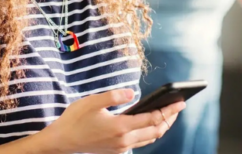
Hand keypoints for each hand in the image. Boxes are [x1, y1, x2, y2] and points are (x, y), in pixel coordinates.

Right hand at [39, 89, 184, 153]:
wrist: (62, 141)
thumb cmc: (75, 119)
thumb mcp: (92, 102)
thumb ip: (113, 96)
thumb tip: (132, 93)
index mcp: (120, 127)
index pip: (152, 119)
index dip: (168, 111)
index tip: (180, 103)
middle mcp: (123, 140)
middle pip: (155, 131)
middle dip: (169, 119)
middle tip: (178, 108)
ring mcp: (120, 148)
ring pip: (148, 139)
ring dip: (160, 128)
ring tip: (168, 116)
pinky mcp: (115, 151)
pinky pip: (138, 143)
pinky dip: (149, 134)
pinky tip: (148, 125)